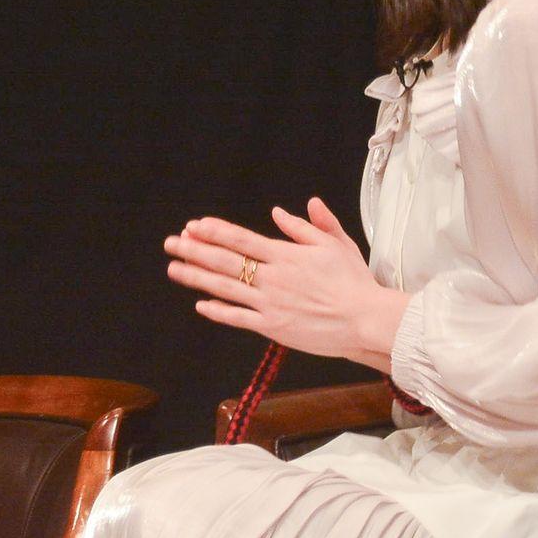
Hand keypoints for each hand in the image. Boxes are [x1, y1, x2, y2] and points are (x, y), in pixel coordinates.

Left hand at [162, 197, 408, 373]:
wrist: (366, 319)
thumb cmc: (353, 281)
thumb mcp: (334, 244)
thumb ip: (306, 226)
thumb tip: (279, 211)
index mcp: (285, 255)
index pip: (241, 239)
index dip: (215, 231)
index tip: (194, 225)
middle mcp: (272, 277)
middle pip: (225, 261)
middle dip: (194, 250)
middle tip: (171, 243)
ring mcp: (269, 303)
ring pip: (225, 288)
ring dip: (196, 277)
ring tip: (173, 269)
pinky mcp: (272, 326)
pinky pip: (238, 317)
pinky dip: (218, 311)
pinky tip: (201, 304)